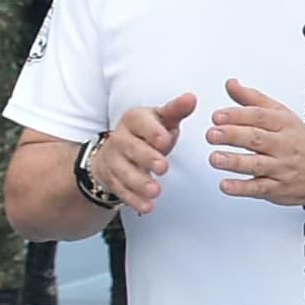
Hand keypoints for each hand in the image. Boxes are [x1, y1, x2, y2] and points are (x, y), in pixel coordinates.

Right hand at [93, 94, 195, 213]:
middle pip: (131, 148)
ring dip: (139, 182)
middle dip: (147, 158)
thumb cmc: (148, 133)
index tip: (165, 140)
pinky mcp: (112, 178)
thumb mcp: (162, 119)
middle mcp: (120, 138)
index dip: (152, 132)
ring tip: (156, 191)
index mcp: (134, 119)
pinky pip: (121, 190)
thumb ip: (176, 110)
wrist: (116, 150)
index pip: (141, 122)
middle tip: (163, 167)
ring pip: (124, 171)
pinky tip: (147, 206)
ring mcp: (114, 159)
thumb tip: (192, 98)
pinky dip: (134, 199)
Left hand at [207, 82, 304, 207]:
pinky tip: (226, 185)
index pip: (260, 116)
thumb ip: (253, 100)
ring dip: (234, 162)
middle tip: (212, 134)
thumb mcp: (281, 114)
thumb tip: (231, 84)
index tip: (218, 116)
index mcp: (283, 124)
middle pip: (256, 138)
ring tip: (215, 158)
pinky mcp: (277, 188)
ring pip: (256, 164)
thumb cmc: (299, 141)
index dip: (237, 115)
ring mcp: (281, 168)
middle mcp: (282, 145)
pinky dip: (242, 188)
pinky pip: (259, 189)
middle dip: (232, 135)